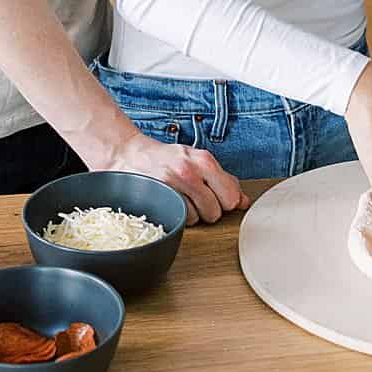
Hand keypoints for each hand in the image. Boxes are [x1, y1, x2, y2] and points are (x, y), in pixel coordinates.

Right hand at [96, 129, 249, 224]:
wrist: (128, 153)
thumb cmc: (165, 158)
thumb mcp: (197, 161)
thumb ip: (223, 180)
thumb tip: (244, 201)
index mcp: (205, 160)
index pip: (232, 197)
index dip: (225, 201)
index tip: (214, 196)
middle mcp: (190, 170)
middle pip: (216, 211)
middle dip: (208, 210)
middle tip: (195, 198)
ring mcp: (173, 183)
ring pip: (199, 218)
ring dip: (191, 214)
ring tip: (180, 199)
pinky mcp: (159, 194)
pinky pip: (180, 219)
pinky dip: (177, 215)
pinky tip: (170, 203)